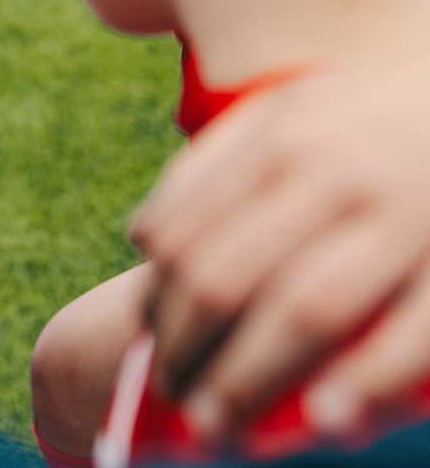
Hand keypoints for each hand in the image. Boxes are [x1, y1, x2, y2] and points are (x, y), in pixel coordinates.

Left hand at [131, 52, 429, 440]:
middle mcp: (333, 175)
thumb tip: (141, 238)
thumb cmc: (366, 116)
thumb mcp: (286, 112)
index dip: (158, 301)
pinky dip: (365, 384)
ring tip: (219, 430)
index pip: (190, 233)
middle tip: (172, 398)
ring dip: (251, 379)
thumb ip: (213, 165)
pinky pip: (412, 338)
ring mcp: (403, 217)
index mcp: (279, 139)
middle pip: (229, 276)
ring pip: (304, 310)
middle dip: (188, 349)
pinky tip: (326, 421)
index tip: (147, 346)